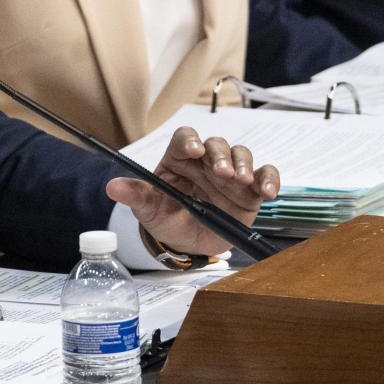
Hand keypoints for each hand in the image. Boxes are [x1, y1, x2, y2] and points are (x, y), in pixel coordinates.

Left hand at [106, 126, 279, 256]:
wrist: (187, 243)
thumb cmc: (167, 219)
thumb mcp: (149, 210)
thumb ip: (136, 196)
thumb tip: (112, 187)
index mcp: (179, 159)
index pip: (184, 139)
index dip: (190, 142)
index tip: (194, 151)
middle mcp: (206, 162)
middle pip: (216, 145)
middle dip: (221, 155)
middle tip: (223, 172)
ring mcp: (230, 174)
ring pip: (241, 155)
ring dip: (245, 164)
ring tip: (242, 180)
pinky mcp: (250, 190)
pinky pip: (264, 176)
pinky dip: (270, 180)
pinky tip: (269, 193)